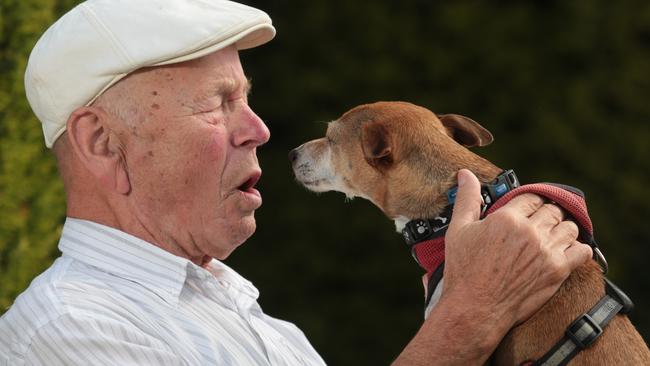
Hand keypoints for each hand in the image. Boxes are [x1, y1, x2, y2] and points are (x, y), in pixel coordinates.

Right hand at [443, 169, 592, 327]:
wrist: (475, 308)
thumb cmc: (464, 271)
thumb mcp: (459, 230)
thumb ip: (467, 199)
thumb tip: (466, 175)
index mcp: (506, 218)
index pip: (531, 198)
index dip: (529, 203)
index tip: (526, 209)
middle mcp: (530, 232)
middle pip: (552, 210)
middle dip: (546, 214)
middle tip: (539, 223)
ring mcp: (546, 251)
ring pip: (569, 227)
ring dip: (562, 229)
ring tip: (552, 236)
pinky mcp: (557, 271)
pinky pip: (582, 251)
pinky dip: (578, 248)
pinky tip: (567, 250)